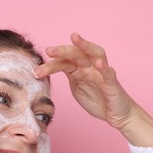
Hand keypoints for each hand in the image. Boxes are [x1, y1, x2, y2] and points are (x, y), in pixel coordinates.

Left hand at [34, 33, 152, 145]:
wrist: (117, 114)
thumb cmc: (97, 99)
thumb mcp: (77, 87)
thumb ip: (67, 76)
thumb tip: (47, 73)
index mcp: (80, 70)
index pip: (64, 62)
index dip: (50, 65)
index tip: (36, 71)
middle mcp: (91, 68)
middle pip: (77, 54)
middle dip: (63, 50)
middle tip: (49, 50)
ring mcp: (103, 74)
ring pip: (95, 55)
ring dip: (85, 46)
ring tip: (75, 38)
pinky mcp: (113, 85)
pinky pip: (109, 74)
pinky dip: (104, 68)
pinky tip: (98, 64)